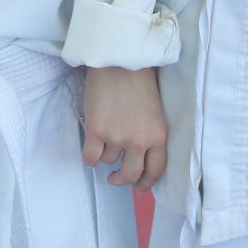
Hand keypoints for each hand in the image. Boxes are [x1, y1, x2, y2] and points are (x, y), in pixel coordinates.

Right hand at [82, 65, 167, 190]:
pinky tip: (89, 153)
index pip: (155, 171)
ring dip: (105, 154)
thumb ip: (150, 135)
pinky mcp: (96, 131)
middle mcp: (139, 141)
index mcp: (158, 136)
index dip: (146, 184)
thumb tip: (138, 156)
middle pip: (130, 174)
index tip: (138, 188)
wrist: (120, 59)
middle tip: (115, 178)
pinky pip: (90, 157)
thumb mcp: (155, 111)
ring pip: (108, 160)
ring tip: (104, 137)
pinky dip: (88, 158)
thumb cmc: (139, 79)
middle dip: (122, 180)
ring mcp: (117, 137)